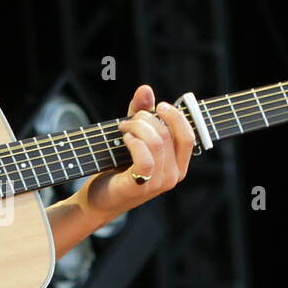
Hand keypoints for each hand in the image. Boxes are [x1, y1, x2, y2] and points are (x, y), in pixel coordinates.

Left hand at [82, 84, 195, 225]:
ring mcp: (159, 183)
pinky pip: (145, 156)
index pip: (188, 135)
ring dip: (136, 128)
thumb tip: (146, 89)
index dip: (176, 116)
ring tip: (123, 129)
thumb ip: (141, 114)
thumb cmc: (118, 168)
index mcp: (179, 164)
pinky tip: (124, 140)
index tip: (159, 106)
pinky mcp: (142, 186)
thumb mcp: (133, 137)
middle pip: (168, 134)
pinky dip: (133, 142)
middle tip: (128, 121)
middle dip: (145, 119)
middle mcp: (174, 175)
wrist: (99, 198)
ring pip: (156, 141)